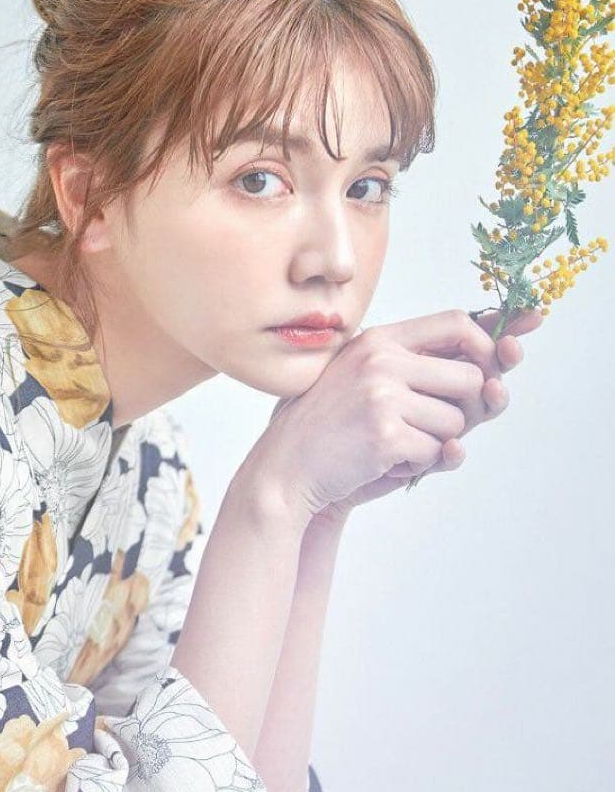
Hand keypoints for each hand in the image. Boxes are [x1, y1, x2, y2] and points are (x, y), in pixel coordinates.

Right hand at [253, 306, 543, 528]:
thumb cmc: (332, 429)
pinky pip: (437, 453)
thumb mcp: (368, 381)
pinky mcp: (386, 435)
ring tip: (390, 444)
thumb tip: (505, 361)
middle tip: (428, 425)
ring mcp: (383, 396)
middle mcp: (382, 360)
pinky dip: (416, 465)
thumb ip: (424, 368)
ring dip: (435, 442)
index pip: (456, 322)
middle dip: (464, 409)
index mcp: (379, 339)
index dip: (489, 342)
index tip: (502, 358)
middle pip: (470, 377)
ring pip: (458, 422)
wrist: (285, 469)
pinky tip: (380, 461)